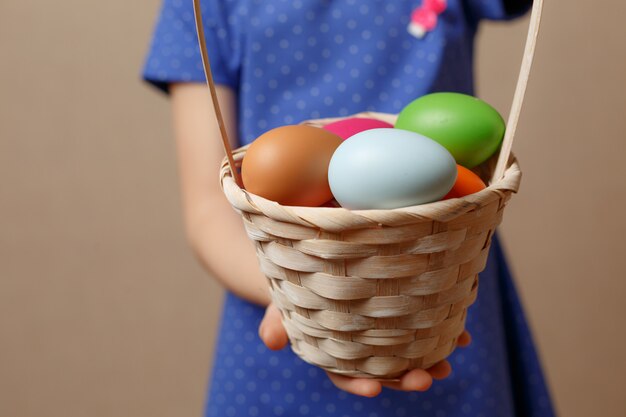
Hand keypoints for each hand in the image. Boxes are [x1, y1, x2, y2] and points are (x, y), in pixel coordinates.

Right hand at [259, 303, 470, 397]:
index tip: (375, 390)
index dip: (358, 384)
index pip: (344, 373)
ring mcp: (381, 327)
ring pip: (407, 346)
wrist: (311, 263)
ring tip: (455, 349)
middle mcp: (361, 343)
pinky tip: (461, 326)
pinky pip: (420, 320)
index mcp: (332, 349)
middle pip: (384, 366)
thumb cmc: (295, 285)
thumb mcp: (282, 300)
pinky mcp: (397, 308)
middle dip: (407, 376)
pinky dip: (442, 324)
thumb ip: (277, 319)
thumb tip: (270, 342)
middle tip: (429, 378)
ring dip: (432, 353)